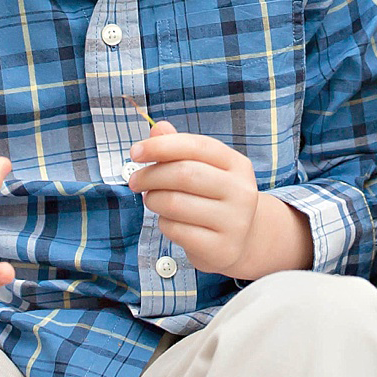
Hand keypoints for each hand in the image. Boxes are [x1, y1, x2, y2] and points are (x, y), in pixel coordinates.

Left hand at [129, 121, 308, 279]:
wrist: (242, 241)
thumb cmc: (214, 198)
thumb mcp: (204, 170)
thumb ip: (180, 148)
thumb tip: (158, 128)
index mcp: (237, 164)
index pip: (197, 146)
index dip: (162, 146)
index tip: (135, 151)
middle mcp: (241, 191)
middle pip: (184, 174)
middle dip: (151, 175)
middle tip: (135, 181)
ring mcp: (234, 222)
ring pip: (175, 204)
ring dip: (154, 200)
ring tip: (153, 200)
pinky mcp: (221, 248)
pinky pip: (176, 230)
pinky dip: (163, 224)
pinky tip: (169, 222)